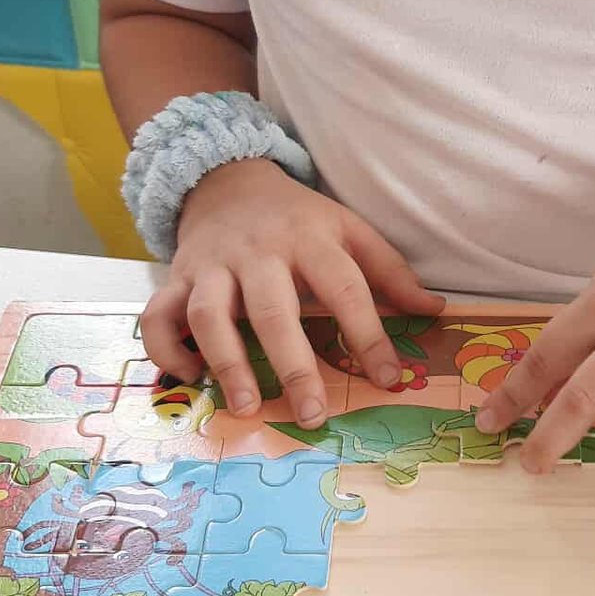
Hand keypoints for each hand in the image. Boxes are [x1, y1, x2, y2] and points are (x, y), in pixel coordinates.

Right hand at [141, 159, 444, 423]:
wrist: (226, 181)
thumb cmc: (296, 218)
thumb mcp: (347, 228)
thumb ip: (389, 270)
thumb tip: (435, 310)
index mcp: (309, 238)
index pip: (345, 287)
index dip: (369, 334)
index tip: (388, 379)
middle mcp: (258, 253)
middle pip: (273, 309)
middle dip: (293, 364)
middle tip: (312, 414)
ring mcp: (212, 266)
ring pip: (210, 315)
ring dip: (227, 363)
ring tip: (248, 406)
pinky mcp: (176, 278)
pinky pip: (159, 316)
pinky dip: (167, 350)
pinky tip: (190, 379)